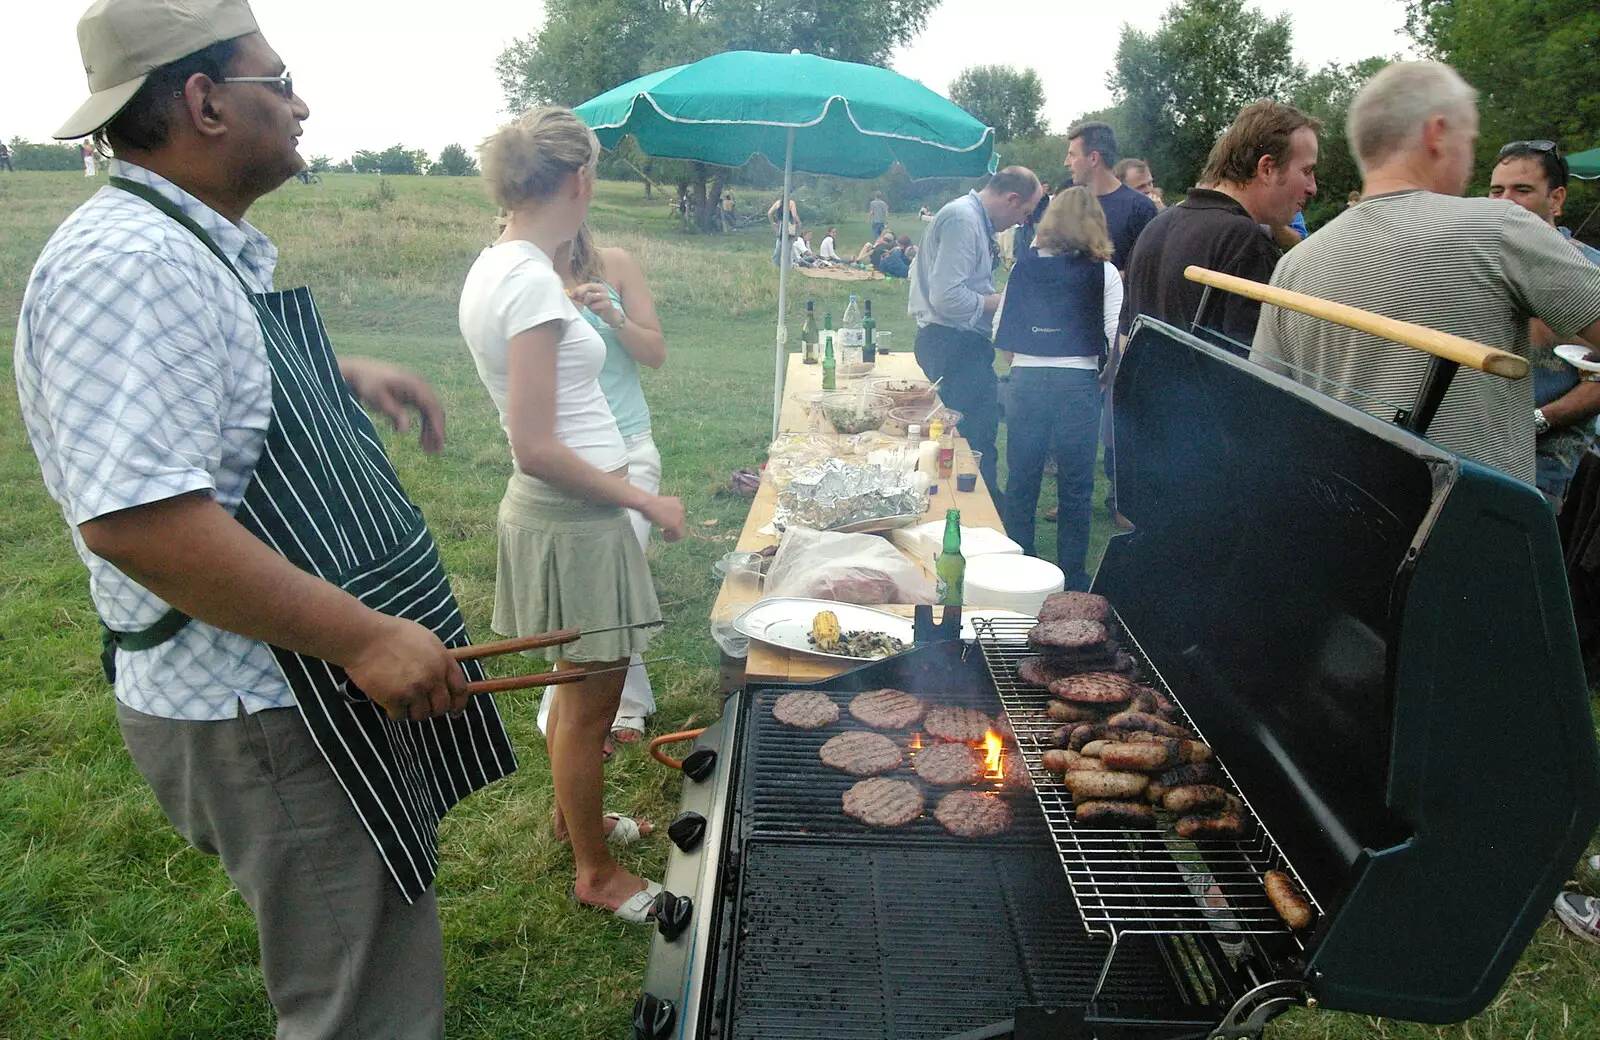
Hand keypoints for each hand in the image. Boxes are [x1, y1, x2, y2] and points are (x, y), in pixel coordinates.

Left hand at [339, 357, 445, 453]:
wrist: (360, 372)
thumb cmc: (368, 385)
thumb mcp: (378, 399)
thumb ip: (393, 413)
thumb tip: (404, 430)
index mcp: (413, 384)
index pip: (432, 406)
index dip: (436, 424)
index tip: (438, 441)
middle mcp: (420, 386)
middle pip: (436, 410)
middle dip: (437, 431)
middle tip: (436, 451)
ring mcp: (418, 391)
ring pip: (432, 413)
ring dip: (432, 431)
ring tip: (429, 451)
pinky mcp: (414, 397)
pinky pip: (425, 413)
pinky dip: (425, 427)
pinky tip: (421, 441)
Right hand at [343, 615, 467, 720]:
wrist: (365, 637)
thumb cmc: (393, 634)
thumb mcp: (426, 640)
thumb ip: (438, 659)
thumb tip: (443, 677)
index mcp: (442, 660)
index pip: (460, 689)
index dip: (459, 704)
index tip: (454, 712)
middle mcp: (432, 677)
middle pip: (442, 706)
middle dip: (433, 710)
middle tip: (421, 706)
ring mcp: (414, 689)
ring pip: (422, 715)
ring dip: (413, 712)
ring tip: (403, 701)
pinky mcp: (394, 699)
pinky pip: (401, 716)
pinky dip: (395, 712)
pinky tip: (389, 702)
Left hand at [570, 282, 622, 327]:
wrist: (610, 315)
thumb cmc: (598, 306)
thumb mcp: (587, 300)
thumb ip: (580, 296)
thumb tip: (569, 294)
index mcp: (598, 286)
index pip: (585, 285)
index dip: (577, 289)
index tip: (571, 295)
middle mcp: (603, 289)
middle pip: (588, 286)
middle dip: (581, 292)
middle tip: (579, 299)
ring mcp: (606, 296)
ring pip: (590, 295)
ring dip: (587, 302)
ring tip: (590, 306)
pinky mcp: (607, 304)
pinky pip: (594, 305)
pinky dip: (593, 308)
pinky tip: (596, 310)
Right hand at [643, 494, 686, 541]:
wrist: (648, 504)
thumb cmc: (648, 504)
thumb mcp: (657, 507)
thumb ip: (662, 512)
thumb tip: (659, 519)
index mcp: (676, 502)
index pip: (677, 514)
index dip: (671, 521)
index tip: (665, 524)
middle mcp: (680, 508)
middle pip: (680, 521)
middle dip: (672, 527)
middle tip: (664, 530)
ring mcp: (680, 516)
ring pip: (680, 529)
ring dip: (672, 533)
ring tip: (665, 536)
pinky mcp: (677, 525)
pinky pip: (679, 535)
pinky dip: (672, 538)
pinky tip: (665, 538)